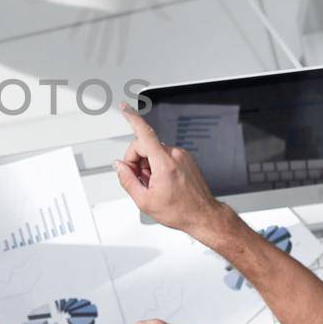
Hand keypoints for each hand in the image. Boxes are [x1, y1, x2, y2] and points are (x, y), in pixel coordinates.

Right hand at [113, 103, 224, 236]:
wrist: (203, 215)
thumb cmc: (180, 210)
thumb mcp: (145, 201)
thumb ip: (127, 180)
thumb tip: (120, 166)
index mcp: (164, 163)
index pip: (144, 133)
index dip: (132, 118)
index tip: (125, 108)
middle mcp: (175, 155)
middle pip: (144, 145)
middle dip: (136, 161)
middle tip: (139, 180)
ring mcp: (182, 155)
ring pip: (153, 151)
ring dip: (148, 165)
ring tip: (154, 184)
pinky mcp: (186, 158)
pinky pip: (164, 155)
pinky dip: (158, 165)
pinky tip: (162, 181)